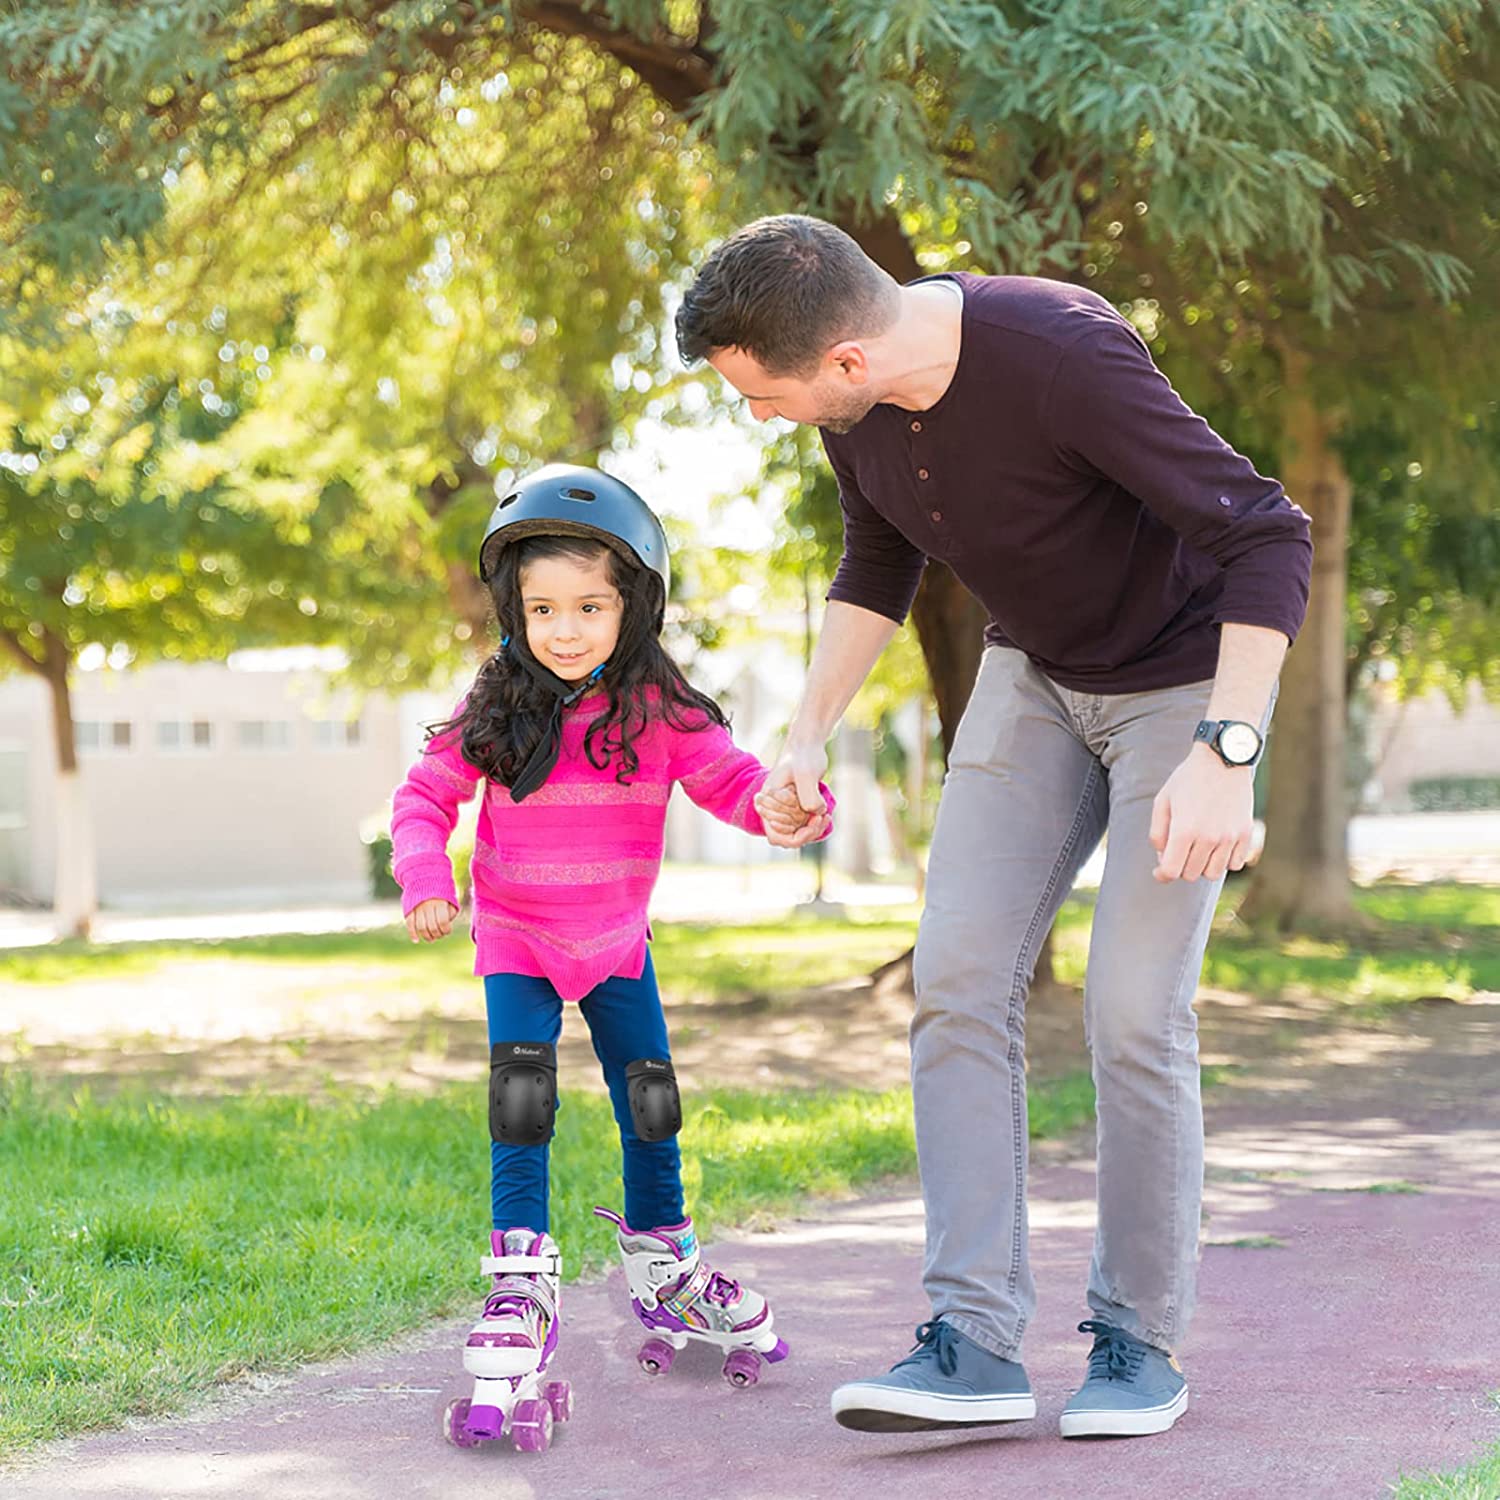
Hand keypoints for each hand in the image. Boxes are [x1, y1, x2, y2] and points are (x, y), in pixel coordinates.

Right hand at [406, 898, 458, 941]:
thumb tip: (446, 926)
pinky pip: (409, 923)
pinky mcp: (409, 909)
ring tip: (431, 939)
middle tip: (439, 935)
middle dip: (437, 935)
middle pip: (432, 926)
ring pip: (421, 927)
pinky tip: (416, 940)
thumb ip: (451, 913)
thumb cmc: (441, 894)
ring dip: (427, 936)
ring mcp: (417, 907)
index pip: (443, 922)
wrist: (425, 879)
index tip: (447, 931)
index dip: (446, 930)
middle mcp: (428, 905)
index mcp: (440, 902)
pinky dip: (412, 933)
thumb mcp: (450, 901)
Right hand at [757, 743, 830, 848]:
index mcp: (767, 800)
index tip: (817, 816)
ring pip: (793, 834)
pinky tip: (825, 814)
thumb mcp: (807, 774)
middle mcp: (771, 807)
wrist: (808, 744)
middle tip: (824, 817)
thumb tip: (814, 814)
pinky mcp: (793, 806)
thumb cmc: (805, 756)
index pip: (777, 833)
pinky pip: (801, 826)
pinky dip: (813, 824)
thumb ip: (808, 796)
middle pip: (786, 837)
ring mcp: (782, 808)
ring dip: (811, 830)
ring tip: (826, 816)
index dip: (799, 832)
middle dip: (807, 832)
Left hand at [1149, 745, 1254, 882]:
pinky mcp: (1245, 833)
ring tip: (1197, 849)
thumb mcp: (1162, 801)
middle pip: (1191, 874)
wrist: (1223, 759)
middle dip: (1180, 866)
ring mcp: (1230, 837)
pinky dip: (1224, 861)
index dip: (1162, 874)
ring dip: (1202, 866)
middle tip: (1178, 850)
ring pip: (1214, 874)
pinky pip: (1235, 864)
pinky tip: (1217, 847)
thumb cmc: (1188, 779)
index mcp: (1184, 830)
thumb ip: (1158, 833)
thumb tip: (1163, 858)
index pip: (1171, 871)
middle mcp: (1208, 837)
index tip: (1159, 871)